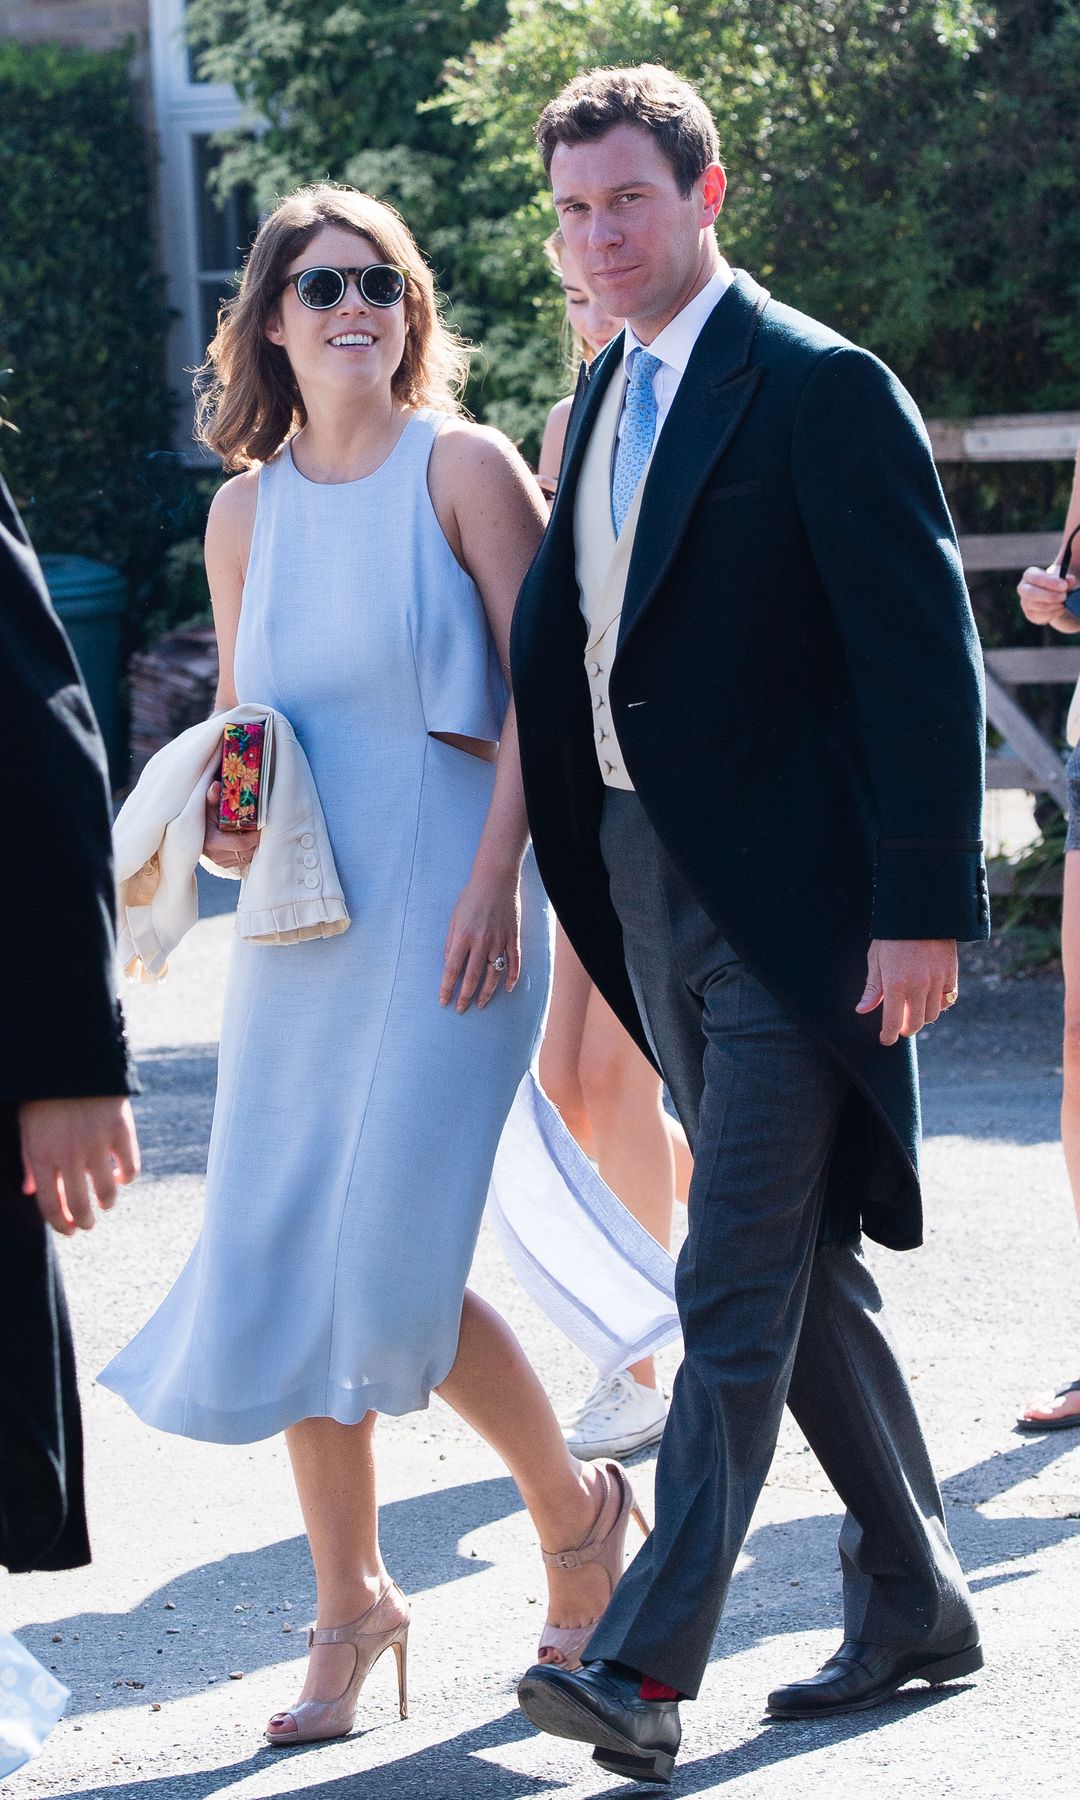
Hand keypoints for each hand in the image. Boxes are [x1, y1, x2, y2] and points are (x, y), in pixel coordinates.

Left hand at [18, 1096, 140, 1235]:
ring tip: (105, 1202)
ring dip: (106, 1203)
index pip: (50, 1205)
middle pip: (80, 1205)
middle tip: (88, 1223)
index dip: (60, 1225)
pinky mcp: (120, 1130)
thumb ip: (28, 1162)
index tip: (68, 1231)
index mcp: (41, 1154)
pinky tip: (122, 1177)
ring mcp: (97, 1142)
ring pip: (107, 1192)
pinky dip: (127, 1177)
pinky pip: (130, 1167)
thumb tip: (30, 1193)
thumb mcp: (27, 1128)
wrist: (73, 1058)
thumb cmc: (45, 1096)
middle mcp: (69, 1153)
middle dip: (84, 1222)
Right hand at [203, 778, 257, 871]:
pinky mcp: (225, 865)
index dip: (255, 836)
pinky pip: (243, 860)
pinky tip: (251, 840)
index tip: (263, 826)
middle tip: (264, 827)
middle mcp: (216, 855)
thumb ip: (211, 797)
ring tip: (258, 832)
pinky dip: (250, 851)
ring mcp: (221, 862)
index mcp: (212, 842)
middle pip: (247, 851)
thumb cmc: (200, 817)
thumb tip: (216, 786)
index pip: (241, 844)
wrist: (189, 832)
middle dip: (258, 840)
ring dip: (255, 846)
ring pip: (247, 857)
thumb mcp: (204, 805)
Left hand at [439, 869, 520, 1012]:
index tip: (444, 1001)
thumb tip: (449, 964)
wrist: (495, 879)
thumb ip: (451, 942)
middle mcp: (481, 942)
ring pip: (494, 974)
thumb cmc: (471, 897)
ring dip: (487, 992)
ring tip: (481, 1004)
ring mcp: (500, 941)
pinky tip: (508, 989)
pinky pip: (514, 962)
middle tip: (461, 1009)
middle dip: (465, 996)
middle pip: (472, 977)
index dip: (447, 988)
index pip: (452, 969)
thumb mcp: (454, 918)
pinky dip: (512, 977)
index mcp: (463, 936)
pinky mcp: (514, 937)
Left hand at [856, 939, 957, 1044]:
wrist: (920, 913)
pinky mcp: (951, 974)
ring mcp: (937, 981)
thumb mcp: (876, 960)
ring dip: (922, 1017)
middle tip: (900, 1027)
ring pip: (932, 1014)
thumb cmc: (892, 937)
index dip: (888, 1035)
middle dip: (906, 1029)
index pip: (893, 1021)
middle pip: (915, 1023)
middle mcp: (918, 986)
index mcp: (896, 983)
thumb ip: (872, 988)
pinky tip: (931, 999)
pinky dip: (940, 1004)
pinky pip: (948, 999)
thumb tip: (862, 1010)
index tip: (886, 1039)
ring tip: (914, 1011)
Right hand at [1017, 563, 1078, 630]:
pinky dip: (1053, 613)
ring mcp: (1024, 603)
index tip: (1064, 585)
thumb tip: (1070, 580)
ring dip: (1054, 605)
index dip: (1050, 582)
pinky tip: (1061, 609)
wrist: (1052, 596)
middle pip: (1032, 593)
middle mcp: (1023, 588)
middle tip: (1064, 596)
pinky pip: (1040, 617)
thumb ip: (1066, 579)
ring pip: (1038, 606)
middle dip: (1050, 596)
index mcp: (1029, 575)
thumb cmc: (1055, 583)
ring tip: (1064, 602)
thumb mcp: (1061, 578)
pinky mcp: (1029, 614)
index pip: (1036, 577)